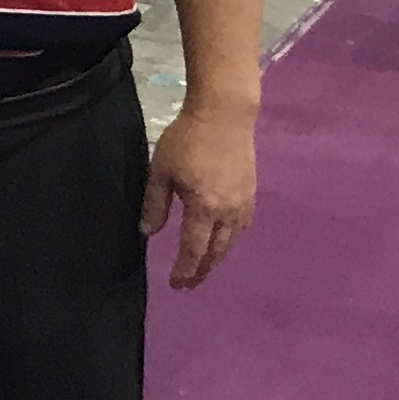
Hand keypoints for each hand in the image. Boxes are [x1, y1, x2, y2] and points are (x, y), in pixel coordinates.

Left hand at [141, 101, 256, 288]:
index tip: (176, 285)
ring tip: (203, 266)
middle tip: (189, 284)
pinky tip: (222, 240)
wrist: (224, 114)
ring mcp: (243, 204)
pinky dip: (230, 241)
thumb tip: (147, 232)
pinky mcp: (251, 194)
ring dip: (216, 257)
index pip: (194, 249)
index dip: (185, 270)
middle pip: (216, 251)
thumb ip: (155, 204)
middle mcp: (228, 212)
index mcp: (204, 208)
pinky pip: (241, 228)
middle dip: (201, 270)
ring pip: (231, 242)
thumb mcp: (161, 170)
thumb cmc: (187, 139)